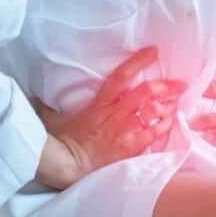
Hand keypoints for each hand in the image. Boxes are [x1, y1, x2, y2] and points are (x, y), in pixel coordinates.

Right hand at [32, 46, 187, 185]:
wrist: (70, 165)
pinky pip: (155, 133)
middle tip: (179, 84)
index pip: (122, 75)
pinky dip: (166, 126)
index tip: (153, 52)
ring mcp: (126, 130)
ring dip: (170, 106)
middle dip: (166, 85)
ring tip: (179, 103)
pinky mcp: (132, 147)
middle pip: (147, 92)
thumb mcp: (55, 118)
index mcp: (100, 102)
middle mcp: (117, 113)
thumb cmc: (62, 142)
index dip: (139, 61)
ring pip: (155, 111)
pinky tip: (172, 123)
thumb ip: (51, 106)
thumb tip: (36, 98)